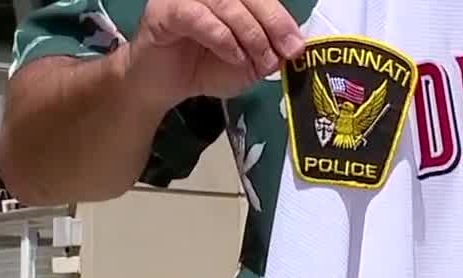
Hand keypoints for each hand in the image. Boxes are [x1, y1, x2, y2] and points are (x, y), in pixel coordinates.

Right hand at [125, 0, 305, 109]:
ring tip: (259, 60)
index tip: (297, 45)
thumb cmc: (206, 67)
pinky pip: (197, 16)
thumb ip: (270, 52)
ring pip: (225, 2)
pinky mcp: (165, 10)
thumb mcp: (249, 64)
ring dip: (250, 33)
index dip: (281, 18)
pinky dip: (222, 37)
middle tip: (285, 51)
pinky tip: (233, 55)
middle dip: (272, 23)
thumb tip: (294, 45)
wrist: (166, 84)